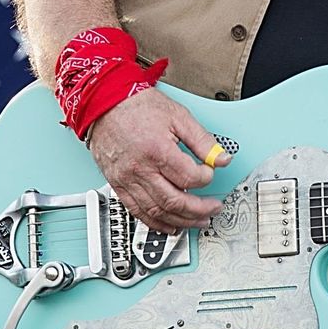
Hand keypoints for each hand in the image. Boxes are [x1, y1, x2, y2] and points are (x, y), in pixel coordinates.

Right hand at [86, 87, 229, 232]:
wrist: (106, 104)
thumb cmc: (139, 106)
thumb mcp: (179, 116)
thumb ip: (203, 141)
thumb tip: (222, 158)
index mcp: (158, 150)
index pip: (190, 178)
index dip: (206, 179)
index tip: (211, 173)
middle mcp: (140, 169)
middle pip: (174, 202)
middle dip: (199, 210)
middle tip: (213, 209)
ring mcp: (126, 179)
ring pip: (156, 212)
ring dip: (180, 221)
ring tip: (197, 221)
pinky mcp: (117, 184)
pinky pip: (136, 211)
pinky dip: (155, 223)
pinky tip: (169, 225)